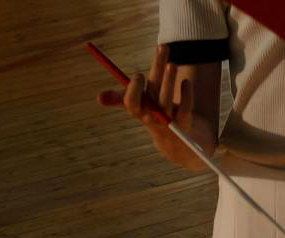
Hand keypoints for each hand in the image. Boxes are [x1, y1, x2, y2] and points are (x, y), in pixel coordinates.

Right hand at [95, 46, 211, 169]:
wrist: (175, 140)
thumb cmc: (153, 114)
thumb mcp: (138, 105)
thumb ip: (120, 99)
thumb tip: (99, 98)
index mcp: (139, 110)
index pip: (131, 103)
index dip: (134, 89)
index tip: (139, 74)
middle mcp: (152, 116)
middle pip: (151, 95)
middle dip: (155, 72)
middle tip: (160, 52)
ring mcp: (168, 121)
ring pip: (167, 100)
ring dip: (169, 80)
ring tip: (172, 64)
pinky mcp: (184, 122)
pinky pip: (185, 107)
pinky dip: (186, 94)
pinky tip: (186, 81)